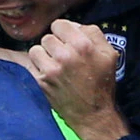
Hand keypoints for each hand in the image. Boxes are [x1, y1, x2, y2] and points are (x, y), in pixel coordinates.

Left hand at [31, 21, 128, 139]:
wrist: (93, 115)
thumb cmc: (102, 83)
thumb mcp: (108, 54)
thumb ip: (93, 33)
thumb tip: (74, 26)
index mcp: (82, 44)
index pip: (59, 24)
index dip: (63, 32)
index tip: (67, 42)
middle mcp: (65, 55)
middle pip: (47, 37)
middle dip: (54, 45)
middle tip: (63, 57)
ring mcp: (51, 69)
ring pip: (35, 50)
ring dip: (43, 56)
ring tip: (54, 65)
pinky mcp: (41, 82)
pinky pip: (31, 66)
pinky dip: (37, 69)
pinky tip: (48, 75)